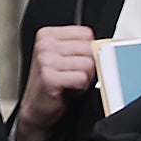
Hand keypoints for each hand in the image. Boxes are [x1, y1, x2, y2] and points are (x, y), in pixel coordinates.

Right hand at [15, 25, 96, 140]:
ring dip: (84, 78)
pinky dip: (80, 88)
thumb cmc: (53, 82)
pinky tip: (67, 89)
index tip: (74, 61)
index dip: (87, 51)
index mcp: (47, 35)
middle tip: (72, 74)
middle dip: (87, 65)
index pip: (86, 34)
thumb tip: (102, 45)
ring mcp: (45, 61)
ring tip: (69, 82)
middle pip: (89, 48)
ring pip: (88, 64)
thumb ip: (80, 45)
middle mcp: (44, 45)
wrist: (37, 106)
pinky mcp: (49, 77)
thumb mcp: (65, 56)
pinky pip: (81, 78)